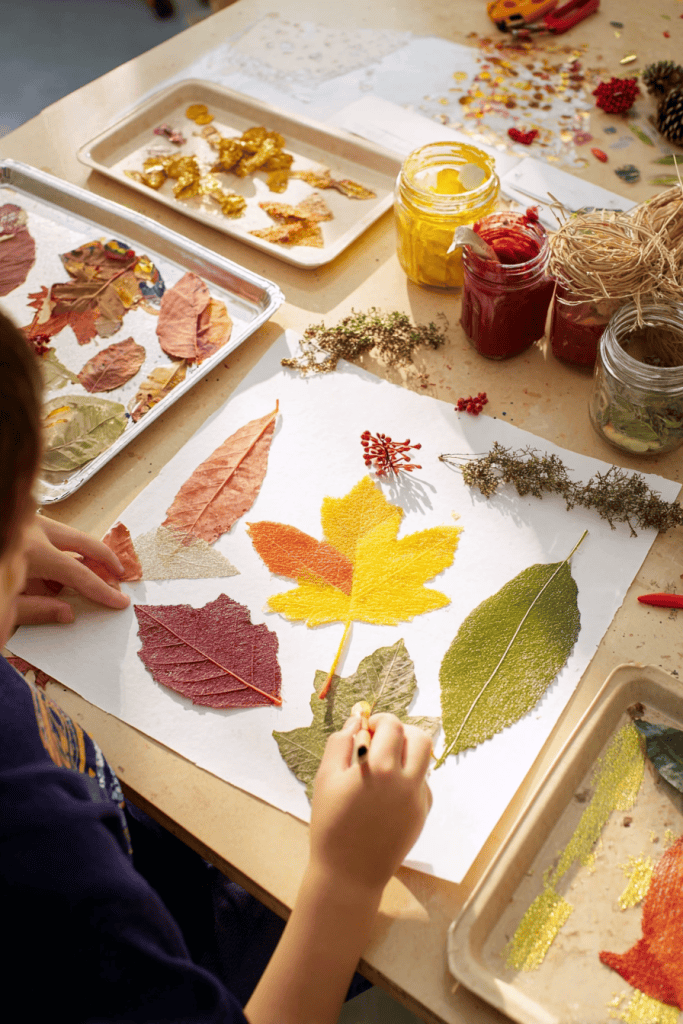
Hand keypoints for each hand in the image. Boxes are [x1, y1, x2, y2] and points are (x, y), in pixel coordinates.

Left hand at [14, 515, 129, 625]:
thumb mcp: (2, 606)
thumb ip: (35, 610)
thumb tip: (67, 613)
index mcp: (31, 552)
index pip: (78, 573)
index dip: (101, 589)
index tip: (119, 600)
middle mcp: (33, 531)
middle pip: (82, 541)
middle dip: (105, 557)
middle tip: (119, 573)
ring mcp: (26, 524)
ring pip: (67, 535)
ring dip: (83, 555)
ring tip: (97, 575)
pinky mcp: (19, 523)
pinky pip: (49, 536)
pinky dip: (61, 553)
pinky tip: (61, 575)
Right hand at [309, 712, 431, 895]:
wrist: (349, 873)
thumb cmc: (330, 824)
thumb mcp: (326, 777)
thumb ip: (340, 742)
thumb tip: (357, 721)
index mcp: (381, 769)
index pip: (393, 726)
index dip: (380, 720)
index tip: (367, 728)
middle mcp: (406, 782)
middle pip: (421, 739)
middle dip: (402, 733)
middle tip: (381, 741)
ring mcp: (418, 800)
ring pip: (426, 761)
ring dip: (408, 754)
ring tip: (384, 765)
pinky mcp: (422, 815)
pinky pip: (422, 785)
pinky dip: (409, 779)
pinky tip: (386, 792)